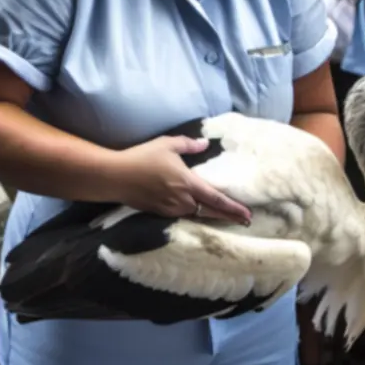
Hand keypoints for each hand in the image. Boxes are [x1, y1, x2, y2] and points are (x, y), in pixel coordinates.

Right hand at [112, 136, 251, 221]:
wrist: (116, 176)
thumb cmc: (142, 157)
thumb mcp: (167, 145)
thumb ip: (188, 145)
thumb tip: (205, 143)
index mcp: (188, 184)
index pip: (217, 200)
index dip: (234, 208)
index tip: (248, 215)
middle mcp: (183, 200)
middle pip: (210, 212)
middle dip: (228, 216)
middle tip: (245, 221)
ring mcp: (171, 209)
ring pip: (196, 214)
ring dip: (210, 215)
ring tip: (222, 215)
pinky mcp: (159, 213)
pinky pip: (182, 215)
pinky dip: (193, 214)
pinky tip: (195, 212)